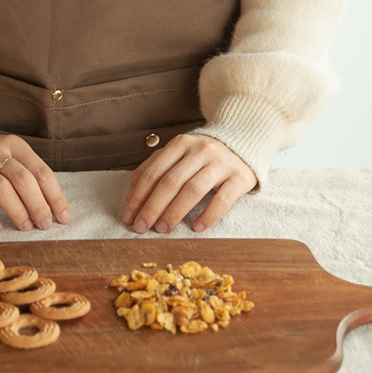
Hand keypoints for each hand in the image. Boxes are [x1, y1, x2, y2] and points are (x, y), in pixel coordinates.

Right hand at [0, 134, 70, 232]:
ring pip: (0, 188)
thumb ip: (30, 175)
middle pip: (22, 179)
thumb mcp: (12, 156)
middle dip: (38, 205)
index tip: (63, 217)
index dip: (55, 196)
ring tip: (25, 227)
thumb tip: (54, 208)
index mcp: (15, 145)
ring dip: (16, 210)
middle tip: (45, 225)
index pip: (41, 171)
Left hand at [122, 134, 256, 233]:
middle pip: (171, 182)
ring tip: (163, 229)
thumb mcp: (177, 155)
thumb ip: (154, 170)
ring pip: (193, 190)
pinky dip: (208, 215)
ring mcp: (220, 163)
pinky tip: (197, 227)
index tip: (129, 217)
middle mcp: (200, 150)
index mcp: (180, 144)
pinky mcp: (239, 177)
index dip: (138, 196)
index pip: (153, 172)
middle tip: (142, 227)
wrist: (242, 145)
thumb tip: (131, 198)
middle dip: (152, 207)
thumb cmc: (201, 156)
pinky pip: (222, 200)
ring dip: (175, 212)